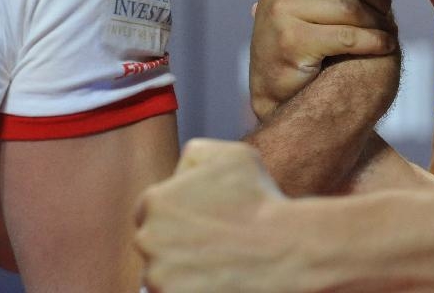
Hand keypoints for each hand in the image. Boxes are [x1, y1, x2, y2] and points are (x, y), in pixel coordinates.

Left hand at [135, 139, 292, 292]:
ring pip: (163, 272)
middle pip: (155, 242)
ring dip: (182, 269)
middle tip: (213, 242)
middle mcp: (147, 238)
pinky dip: (192, 288)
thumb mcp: (230, 154)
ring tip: (218, 261)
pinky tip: (218, 277)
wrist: (286, 247)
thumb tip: (179, 173)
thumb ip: (194, 155)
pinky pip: (174, 292)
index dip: (179, 216)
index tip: (204, 222)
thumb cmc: (261, 199)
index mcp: (154, 201)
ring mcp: (158, 275)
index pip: (152, 211)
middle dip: (178, 242)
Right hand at [250, 0, 396, 119]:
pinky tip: (386, 46)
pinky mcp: (292, 39)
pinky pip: (349, 36)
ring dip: (379, 23)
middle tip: (389, 14)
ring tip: (388, 31)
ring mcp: (282, 8)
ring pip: (352, 8)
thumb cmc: (304, 37)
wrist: (276, 88)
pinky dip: (375, 41)